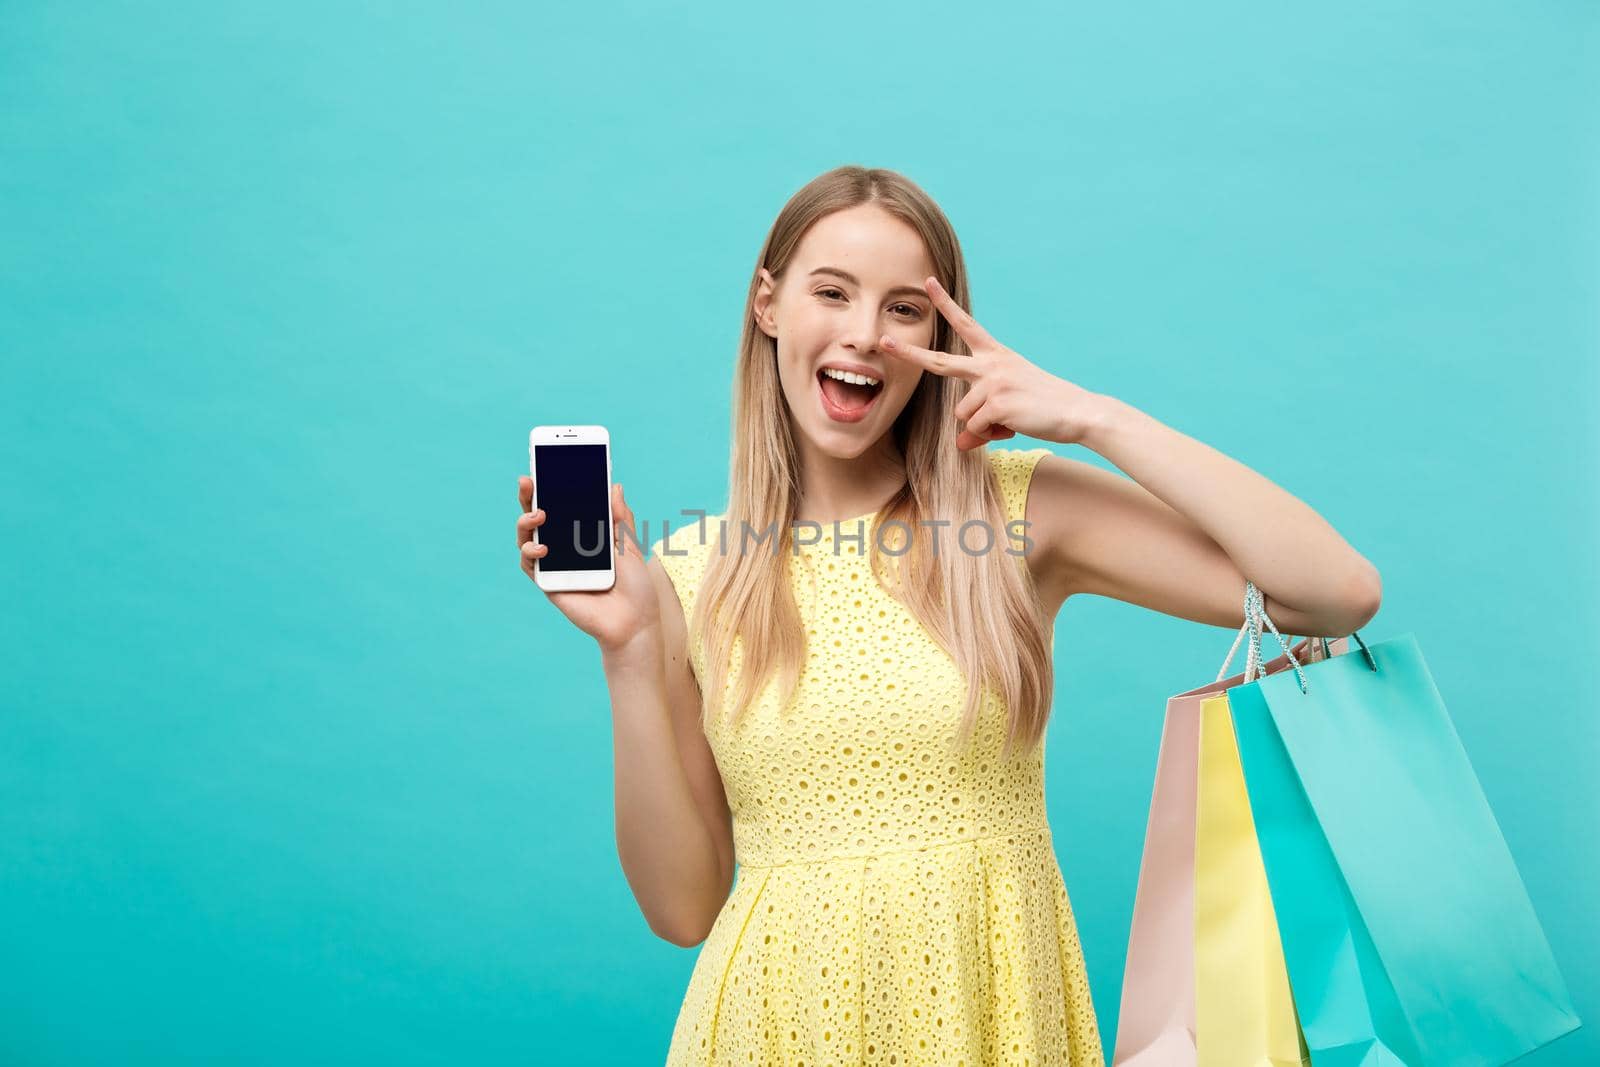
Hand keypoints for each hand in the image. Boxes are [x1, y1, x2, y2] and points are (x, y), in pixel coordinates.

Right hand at [517, 476, 661, 653]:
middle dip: (530, 497)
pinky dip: (530, 553)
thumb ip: (620, 519)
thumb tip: (615, 486)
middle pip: (540, 517)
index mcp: (585, 536)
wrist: (635, 623)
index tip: (547, 465)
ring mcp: (555, 565)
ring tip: (538, 514)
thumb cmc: (636, 588)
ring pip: (528, 538)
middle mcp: (566, 548)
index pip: (564, 506)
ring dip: (526, 522)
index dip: (554, 487)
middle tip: (528, 480)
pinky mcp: (549, 584)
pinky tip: (542, 547)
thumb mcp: (631, 547)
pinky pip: (530, 565)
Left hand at [881, 276, 1107, 450]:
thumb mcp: (1009, 406)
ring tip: (1010, 420)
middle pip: (939, 361)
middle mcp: (991, 364)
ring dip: (981, 426)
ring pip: (962, 414)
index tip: (929, 284)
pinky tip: (1013, 427)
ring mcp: (992, 382)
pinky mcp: (996, 404)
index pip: (967, 325)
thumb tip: (961, 442)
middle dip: (909, 352)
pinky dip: (989, 436)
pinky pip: (974, 429)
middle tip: (884, 340)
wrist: (1078, 412)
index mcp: (996, 355)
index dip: (946, 305)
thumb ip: (980, 417)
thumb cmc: (1045, 407)